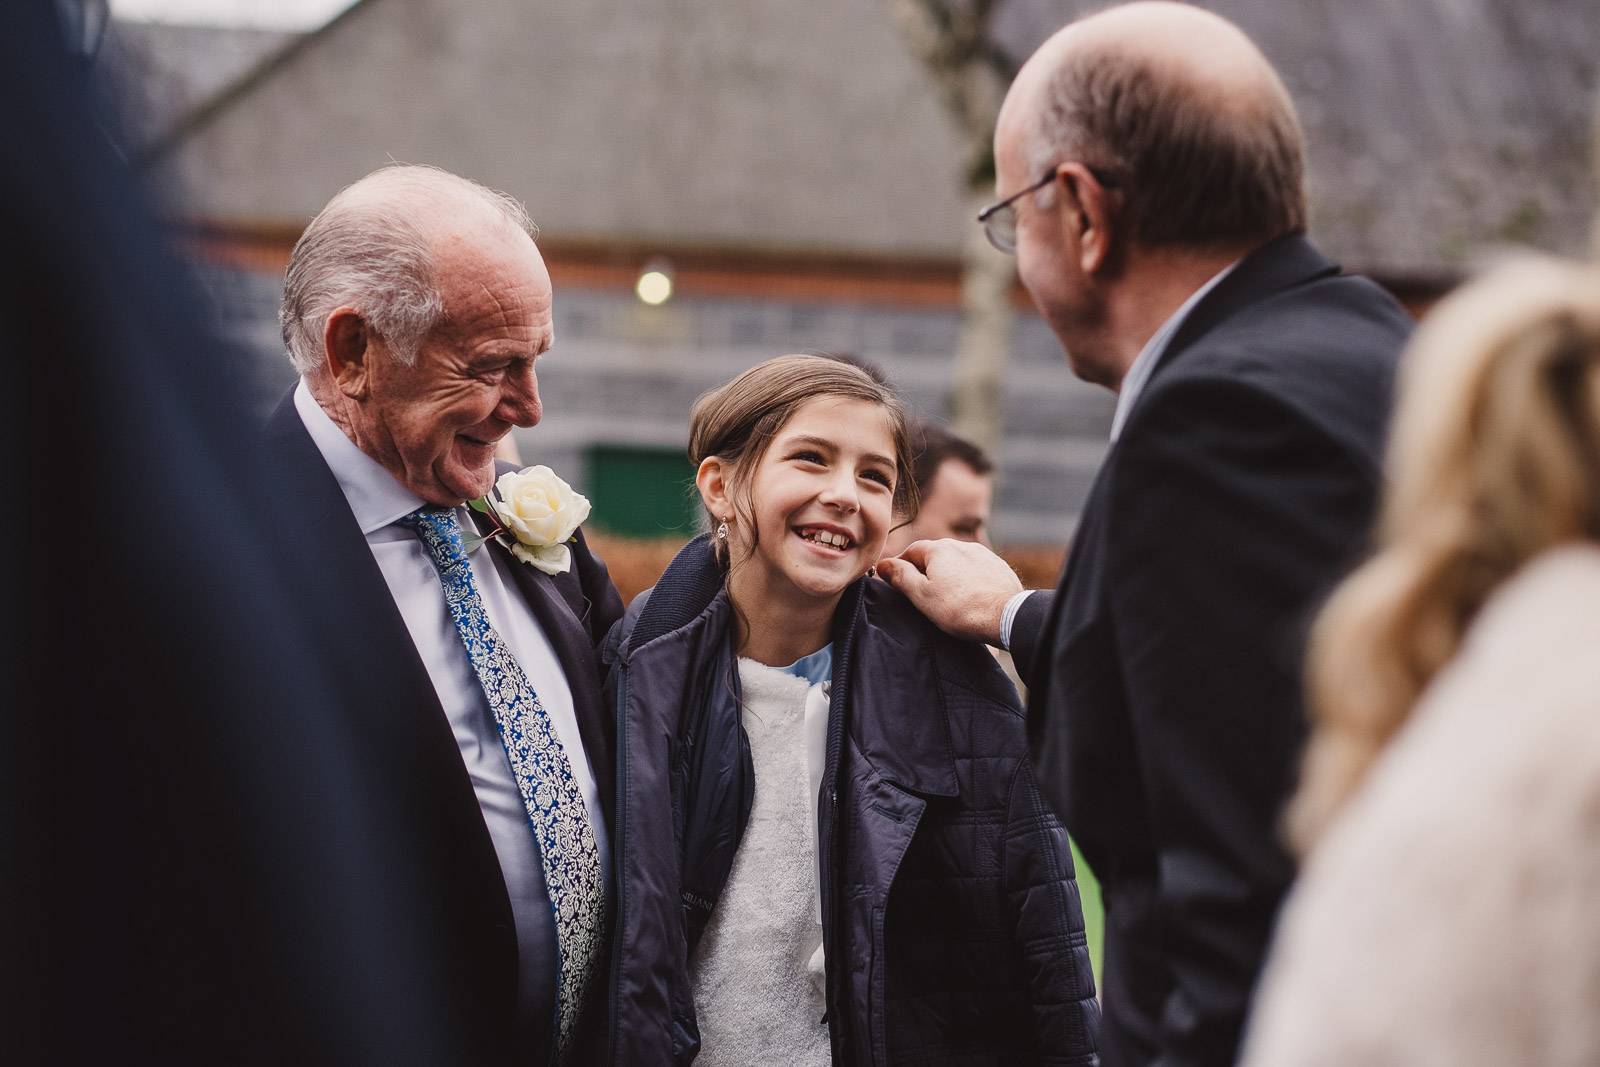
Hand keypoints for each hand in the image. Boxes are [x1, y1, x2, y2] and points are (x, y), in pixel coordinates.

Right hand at [876, 539, 1023, 645]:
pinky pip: (973, 569)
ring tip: (944, 597)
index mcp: (939, 549)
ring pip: (955, 561)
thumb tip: (884, 564)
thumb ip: (901, 576)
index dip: (900, 565)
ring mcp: (982, 554)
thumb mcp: (922, 595)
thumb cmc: (960, 608)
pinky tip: (967, 596)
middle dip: (923, 570)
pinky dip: (966, 579)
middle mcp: (961, 545)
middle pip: (934, 555)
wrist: (1006, 616)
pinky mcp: (997, 567)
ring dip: (946, 574)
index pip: (911, 551)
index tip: (894, 581)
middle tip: (918, 593)